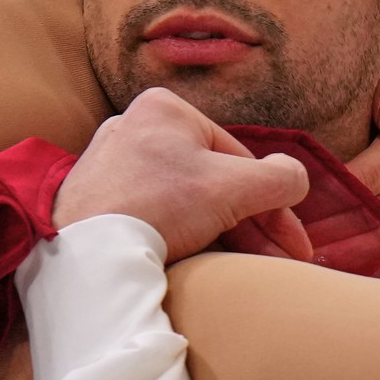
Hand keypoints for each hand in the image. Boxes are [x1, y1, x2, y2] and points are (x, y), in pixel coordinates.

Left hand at [53, 88, 311, 263]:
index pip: (241, 158)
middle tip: (282, 259)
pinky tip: (206, 263)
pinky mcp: (100, 200)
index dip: (275, 204)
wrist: (84, 253)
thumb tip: (296, 180)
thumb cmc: (158, 207)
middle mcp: (136, 128)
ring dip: (228, 236)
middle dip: (254, 225)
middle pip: (217, 182)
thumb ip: (282, 178)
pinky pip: (160, 215)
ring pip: (191, 202)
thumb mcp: (236, 187)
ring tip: (251, 269)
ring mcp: (114, 165)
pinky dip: (189, 237)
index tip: (295, 244)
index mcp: (167, 110)